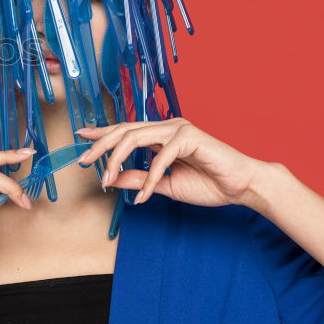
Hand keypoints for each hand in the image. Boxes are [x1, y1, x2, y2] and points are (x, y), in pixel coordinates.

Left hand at [75, 118, 268, 206]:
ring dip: (117, 159)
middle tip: (83, 161)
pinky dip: (150, 178)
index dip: (102, 132)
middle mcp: (167, 127)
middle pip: (124, 130)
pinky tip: (144, 196)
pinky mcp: (190, 137)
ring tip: (106, 179)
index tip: (81, 136)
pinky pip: (160, 158)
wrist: (242, 187)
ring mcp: (178, 129)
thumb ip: (140, 179)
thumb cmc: (209, 184)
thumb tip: (112, 178)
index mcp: (161, 135)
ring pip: (135, 137)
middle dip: (100, 145)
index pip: (125, 129)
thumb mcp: (165, 186)